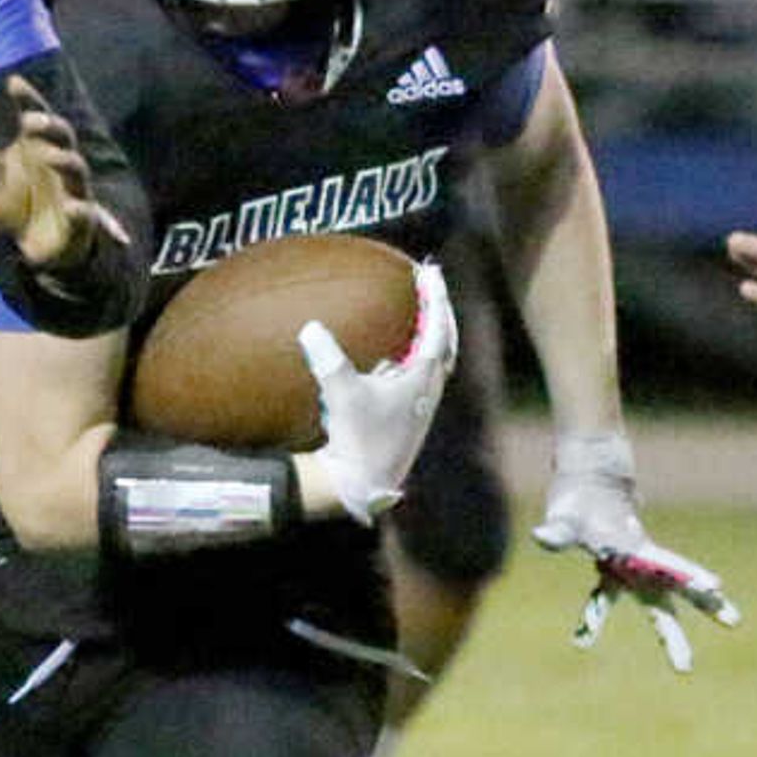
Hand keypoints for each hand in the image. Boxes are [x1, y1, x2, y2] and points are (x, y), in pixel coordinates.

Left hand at [0, 75, 125, 274]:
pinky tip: (72, 207)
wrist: (36, 246)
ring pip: (77, 170)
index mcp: (38, 148)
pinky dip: (81, 210)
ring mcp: (73, 191)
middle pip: (63, 136)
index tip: (13, 83)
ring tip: (48, 157)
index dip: (29, 99)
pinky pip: (85, 214)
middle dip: (50, 126)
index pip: (37, 116)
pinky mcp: (80, 222)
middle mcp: (59, 164)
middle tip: (29, 121)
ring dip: (65, 161)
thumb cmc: (16, 205)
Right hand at [300, 261, 457, 522]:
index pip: (438, 327)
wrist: (364, 486)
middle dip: (440, 309)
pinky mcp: (408, 416)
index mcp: (425, 378)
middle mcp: (430, 389)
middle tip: (430, 284)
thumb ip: (328, 359)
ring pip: (435, 358)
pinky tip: (394, 355)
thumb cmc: (360, 441)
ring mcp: (421, 404)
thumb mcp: (342, 395)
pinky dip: (412, 354)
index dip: (434, 296)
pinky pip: (418, 374)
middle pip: (446, 339)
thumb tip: (311, 327)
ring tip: (419, 312)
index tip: (428, 270)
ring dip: (430, 332)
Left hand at [533, 427, 739, 671]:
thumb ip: (559, 531)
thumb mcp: (569, 516)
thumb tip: (541, 536)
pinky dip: (590, 620)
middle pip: (677, 589)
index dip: (689, 577)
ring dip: (670, 633)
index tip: (717, 586)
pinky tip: (580, 641)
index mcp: (636, 549)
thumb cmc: (579, 499)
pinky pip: (602, 601)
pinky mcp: (610, 574)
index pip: (669, 566)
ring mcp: (629, 570)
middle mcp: (640, 562)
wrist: (591, 481)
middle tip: (735, 621)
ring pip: (658, 604)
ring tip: (684, 667)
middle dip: (704, 605)